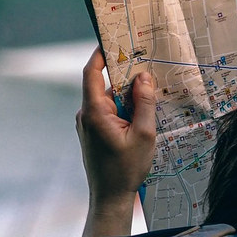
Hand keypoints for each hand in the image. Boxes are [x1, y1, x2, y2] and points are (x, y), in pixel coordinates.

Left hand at [76, 48, 155, 236]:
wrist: (109, 197)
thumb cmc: (126, 168)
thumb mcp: (143, 134)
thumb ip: (144, 103)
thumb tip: (144, 77)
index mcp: (94, 112)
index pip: (91, 73)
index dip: (100, 54)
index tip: (113, 39)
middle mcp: (86, 114)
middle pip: (104, 85)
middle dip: (125, 77)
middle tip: (147, 69)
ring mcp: (87, 124)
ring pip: (108, 100)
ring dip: (127, 98)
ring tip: (150, 99)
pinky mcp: (92, 132)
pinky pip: (108, 112)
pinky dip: (123, 110)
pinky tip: (141, 118)